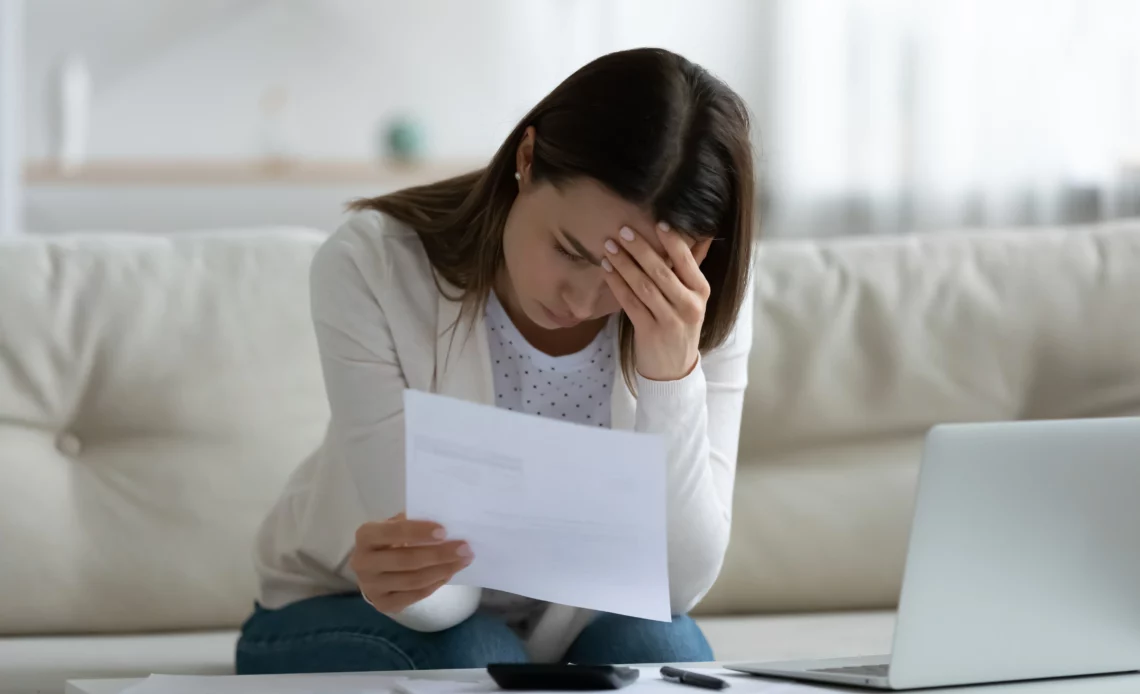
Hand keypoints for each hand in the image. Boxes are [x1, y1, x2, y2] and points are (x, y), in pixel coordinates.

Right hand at [350, 513, 472, 612]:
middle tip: (465, 548)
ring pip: (414, 580)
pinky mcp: (383, 604)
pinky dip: (436, 583)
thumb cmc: (389, 540)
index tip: (444, 531)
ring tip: (464, 560)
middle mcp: (363, 563)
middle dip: (439, 554)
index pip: (391, 532)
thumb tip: (445, 520)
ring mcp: (371, 587)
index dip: (418, 532)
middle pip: (406, 560)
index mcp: (365, 536)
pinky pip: (416, 595)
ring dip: (443, 569)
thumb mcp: (394, 525)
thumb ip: (412, 521)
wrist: (372, 570)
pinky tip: (450, 573)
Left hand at [601, 222, 712, 381]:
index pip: (687, 261)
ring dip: (624, 264)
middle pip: (661, 271)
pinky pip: (630, 303)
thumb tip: (696, 234)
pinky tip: (606, 270)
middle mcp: (689, 305)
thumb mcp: (692, 298)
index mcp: (701, 291)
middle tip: (623, 230)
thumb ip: (689, 269)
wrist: (674, 369)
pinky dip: (617, 284)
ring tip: (609, 247)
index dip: (673, 241)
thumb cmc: (680, 325)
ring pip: (643, 286)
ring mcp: (670, 320)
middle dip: (640, 249)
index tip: (658, 221)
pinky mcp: (650, 332)